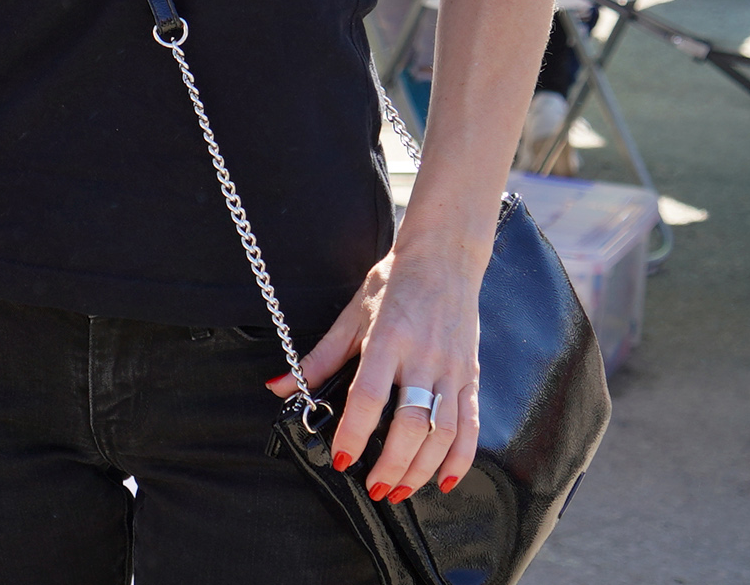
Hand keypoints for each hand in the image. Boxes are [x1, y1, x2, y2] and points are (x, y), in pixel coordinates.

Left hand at [267, 247, 484, 501]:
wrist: (444, 259)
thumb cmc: (393, 284)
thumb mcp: (351, 315)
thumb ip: (319, 357)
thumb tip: (278, 387)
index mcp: (388, 339)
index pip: (369, 397)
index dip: (354, 433)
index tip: (340, 459)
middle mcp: (423, 358)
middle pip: (411, 424)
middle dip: (392, 464)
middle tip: (374, 488)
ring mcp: (452, 369)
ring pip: (443, 432)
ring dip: (422, 468)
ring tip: (400, 489)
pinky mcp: (471, 376)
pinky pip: (470, 424)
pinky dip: (461, 458)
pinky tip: (445, 480)